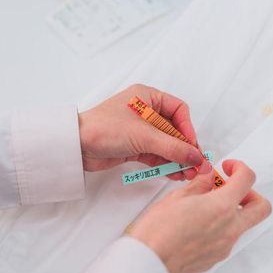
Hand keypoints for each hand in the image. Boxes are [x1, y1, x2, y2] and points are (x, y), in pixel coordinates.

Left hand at [78, 84, 204, 180]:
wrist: (76, 146)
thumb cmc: (104, 129)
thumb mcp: (144, 136)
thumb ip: (173, 147)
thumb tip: (197, 158)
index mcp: (147, 97)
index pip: (179, 111)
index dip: (188, 129)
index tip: (193, 147)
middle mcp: (145, 111)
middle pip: (175, 131)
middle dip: (185, 149)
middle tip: (196, 166)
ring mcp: (140, 130)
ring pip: (166, 145)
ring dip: (177, 159)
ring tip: (188, 175)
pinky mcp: (134, 146)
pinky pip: (156, 155)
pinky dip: (166, 164)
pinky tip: (175, 174)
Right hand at [130, 160, 271, 272]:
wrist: (147, 263)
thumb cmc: (157, 232)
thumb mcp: (176, 198)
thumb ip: (199, 185)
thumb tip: (208, 178)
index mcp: (222, 207)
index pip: (247, 180)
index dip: (240, 168)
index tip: (228, 168)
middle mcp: (230, 228)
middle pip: (261, 208)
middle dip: (251, 194)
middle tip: (231, 189)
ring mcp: (225, 246)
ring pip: (243, 225)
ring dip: (233, 212)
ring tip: (206, 206)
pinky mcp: (215, 259)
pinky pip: (227, 239)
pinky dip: (220, 227)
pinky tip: (198, 224)